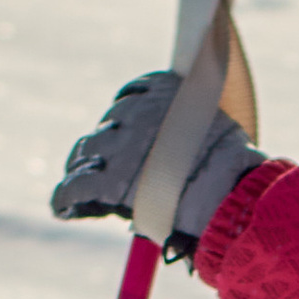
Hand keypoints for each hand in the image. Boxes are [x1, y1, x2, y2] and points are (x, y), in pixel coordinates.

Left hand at [51, 70, 263, 253]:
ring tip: (80, 182)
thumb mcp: (220, 132)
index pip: (133, 94)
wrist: (229, 200)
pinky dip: (66, 199)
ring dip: (82, 167)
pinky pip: (73, 188)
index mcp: (165, 90)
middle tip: (105, 163)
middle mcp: (137, 111)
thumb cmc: (236, 173)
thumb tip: (188, 145)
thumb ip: (195, 129)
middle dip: (107, 144)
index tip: (126, 128)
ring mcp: (119, 146)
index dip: (127, 113)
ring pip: (86, 152)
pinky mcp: (105, 183)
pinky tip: (63, 208)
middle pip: (108, 123)